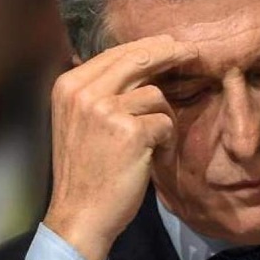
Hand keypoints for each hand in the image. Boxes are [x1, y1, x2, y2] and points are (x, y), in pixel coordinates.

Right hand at [43, 35, 197, 259]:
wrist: (79, 215)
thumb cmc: (85, 170)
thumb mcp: (78, 120)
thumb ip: (101, 90)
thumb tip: (140, 60)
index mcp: (68, 85)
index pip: (115, 53)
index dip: (147, 47)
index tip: (170, 44)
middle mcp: (83, 92)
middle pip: (137, 58)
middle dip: (169, 54)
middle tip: (192, 52)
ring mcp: (106, 110)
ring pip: (155, 95)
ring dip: (163, 119)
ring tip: (153, 144)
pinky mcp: (130, 132)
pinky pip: (165, 122)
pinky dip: (166, 141)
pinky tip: (153, 158)